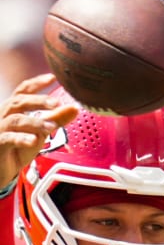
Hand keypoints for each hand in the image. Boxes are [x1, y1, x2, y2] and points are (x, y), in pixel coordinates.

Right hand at [0, 74, 77, 189]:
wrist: (2, 167)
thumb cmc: (20, 146)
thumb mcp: (41, 131)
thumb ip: (55, 119)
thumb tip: (75, 108)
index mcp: (14, 108)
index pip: (23, 90)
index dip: (36, 83)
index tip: (52, 77)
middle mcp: (5, 114)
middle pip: (19, 102)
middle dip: (38, 101)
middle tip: (57, 103)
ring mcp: (0, 129)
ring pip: (15, 120)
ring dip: (35, 122)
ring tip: (52, 127)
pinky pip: (8, 139)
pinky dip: (22, 139)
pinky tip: (34, 140)